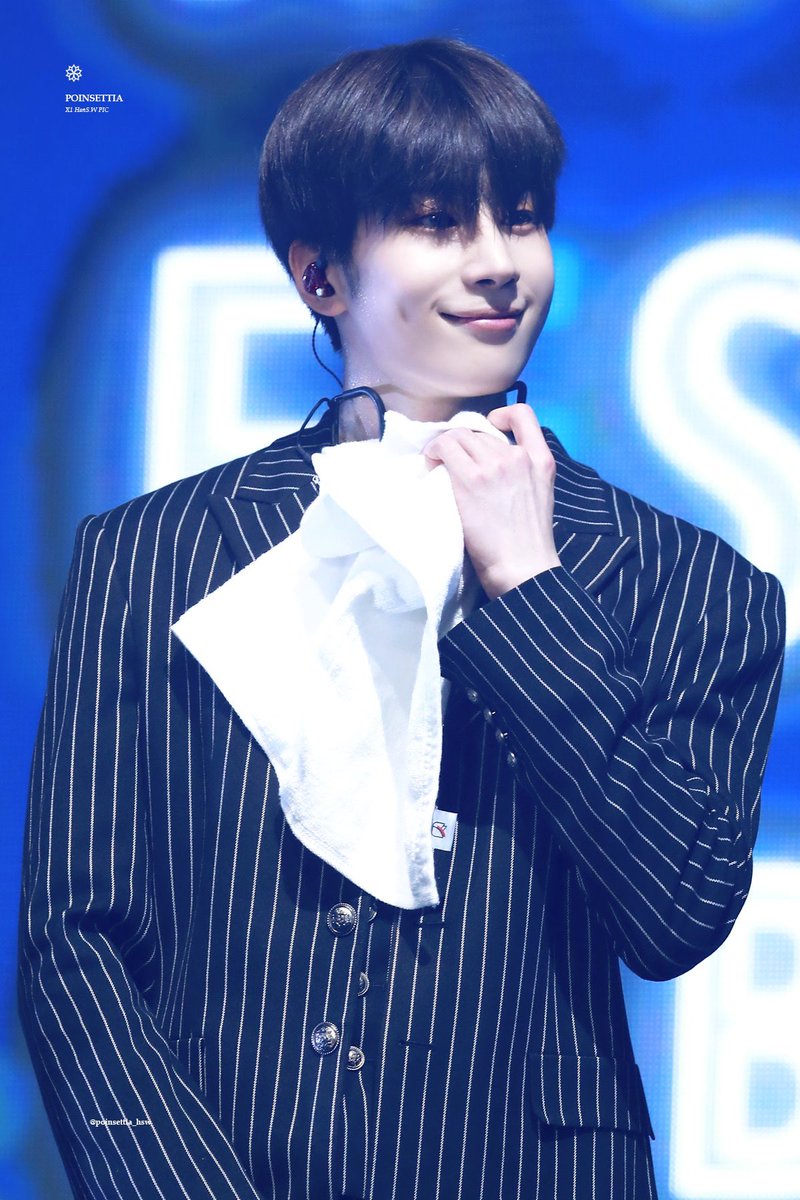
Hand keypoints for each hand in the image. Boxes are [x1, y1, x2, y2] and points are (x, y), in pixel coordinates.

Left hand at [424, 404, 560, 599]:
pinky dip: (434, 452)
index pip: (524, 415)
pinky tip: (431, 464)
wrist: (523, 567)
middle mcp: (518, 457)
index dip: (503, 414)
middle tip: (451, 460)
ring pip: (460, 436)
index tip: (491, 425)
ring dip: (446, 447)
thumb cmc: (528, 543)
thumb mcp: (540, 495)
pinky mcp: (471, 479)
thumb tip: (489, 462)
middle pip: (481, 431)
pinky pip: (445, 448)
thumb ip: (523, 473)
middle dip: (464, 442)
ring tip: (438, 465)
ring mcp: (495, 466)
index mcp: (542, 460)